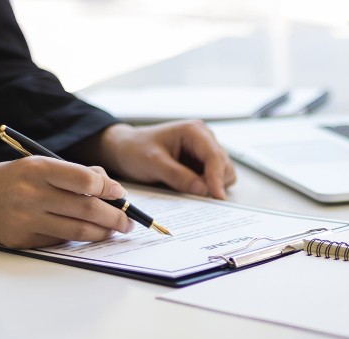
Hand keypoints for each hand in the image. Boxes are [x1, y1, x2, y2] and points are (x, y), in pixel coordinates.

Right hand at [0, 157, 134, 248]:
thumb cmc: (13, 178)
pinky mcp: (22, 240)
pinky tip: (86, 233)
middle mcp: (31, 194)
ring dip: (103, 232)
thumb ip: (75, 173)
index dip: (109, 189)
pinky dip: (77, 238)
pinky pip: (60, 241)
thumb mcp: (39, 164)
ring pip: (77, 231)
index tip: (120, 194)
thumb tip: (112, 188)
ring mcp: (26, 220)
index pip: (85, 180)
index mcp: (38, 169)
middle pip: (87, 209)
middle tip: (128, 221)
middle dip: (115, 217)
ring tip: (115, 230)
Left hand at [77, 121, 235, 198]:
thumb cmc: (135, 149)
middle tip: (197, 197)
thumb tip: (202, 189)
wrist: (123, 149)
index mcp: (194, 131)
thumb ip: (178, 176)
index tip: (217, 197)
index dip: (218, 178)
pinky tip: (190, 189)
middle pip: (224, 165)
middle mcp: (203, 138)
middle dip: (215, 183)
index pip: (215, 156)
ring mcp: (203, 150)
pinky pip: (212, 178)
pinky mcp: (200, 162)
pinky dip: (207, 187)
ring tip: (189, 191)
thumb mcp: (153, 163)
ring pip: (223, 173)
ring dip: (212, 185)